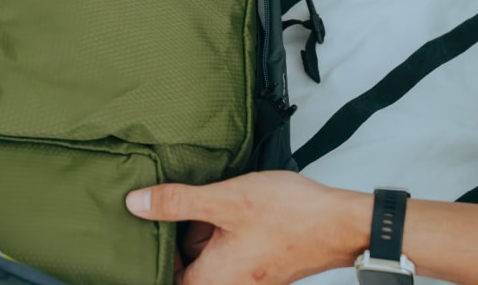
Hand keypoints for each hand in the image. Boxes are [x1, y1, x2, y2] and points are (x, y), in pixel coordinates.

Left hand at [125, 171, 369, 284]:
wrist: (341, 224)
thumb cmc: (290, 216)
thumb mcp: (224, 200)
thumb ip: (177, 203)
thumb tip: (136, 204)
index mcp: (213, 280)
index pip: (166, 276)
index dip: (155, 251)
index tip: (151, 224)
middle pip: (187, 265)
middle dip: (182, 236)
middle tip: (183, 204)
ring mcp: (247, 278)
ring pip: (209, 255)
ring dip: (206, 230)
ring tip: (214, 201)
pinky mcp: (262, 266)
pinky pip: (230, 251)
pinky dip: (226, 230)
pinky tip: (234, 205)